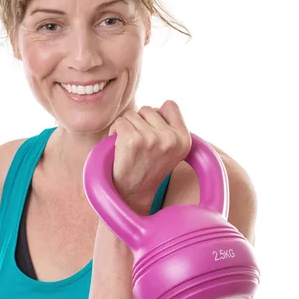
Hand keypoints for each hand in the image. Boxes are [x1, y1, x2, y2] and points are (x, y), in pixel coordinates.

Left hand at [108, 100, 191, 214]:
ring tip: (129, 146)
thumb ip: (169, 127)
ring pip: (132, 114)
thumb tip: (158, 107)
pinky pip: (119, 122)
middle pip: (148, 108)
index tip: (151, 131)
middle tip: (138, 143)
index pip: (170, 105)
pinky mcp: (133, 141)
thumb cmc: (147, 167)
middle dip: (139, 122)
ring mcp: (152, 139)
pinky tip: (118, 146)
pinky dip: (115, 131)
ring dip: (126, 127)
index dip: (157, 115)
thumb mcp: (170, 149)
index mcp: (184, 139)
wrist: (132, 193)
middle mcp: (171, 139)